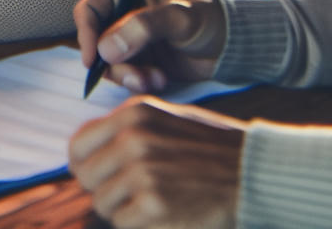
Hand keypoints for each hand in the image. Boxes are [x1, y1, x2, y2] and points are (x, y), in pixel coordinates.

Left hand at [69, 97, 244, 228]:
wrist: (253, 172)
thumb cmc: (211, 150)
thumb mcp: (166, 121)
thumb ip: (127, 131)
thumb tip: (84, 155)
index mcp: (134, 114)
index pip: (78, 144)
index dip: (84, 165)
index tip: (97, 177)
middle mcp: (133, 138)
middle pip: (86, 176)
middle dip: (104, 189)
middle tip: (132, 194)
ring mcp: (142, 171)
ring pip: (102, 203)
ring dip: (124, 209)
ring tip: (156, 200)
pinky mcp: (154, 204)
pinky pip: (122, 222)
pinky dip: (140, 224)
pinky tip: (166, 212)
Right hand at [75, 0, 224, 92]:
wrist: (230, 46)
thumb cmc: (209, 19)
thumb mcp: (178, 17)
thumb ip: (143, 27)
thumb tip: (105, 49)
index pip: (89, 9)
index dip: (86, 35)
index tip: (95, 60)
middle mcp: (119, 7)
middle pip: (94, 41)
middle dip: (113, 64)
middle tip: (137, 77)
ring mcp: (125, 35)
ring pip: (106, 62)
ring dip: (129, 75)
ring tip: (156, 78)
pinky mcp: (134, 57)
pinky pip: (122, 74)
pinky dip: (138, 81)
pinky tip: (160, 79)